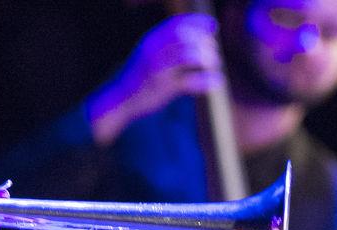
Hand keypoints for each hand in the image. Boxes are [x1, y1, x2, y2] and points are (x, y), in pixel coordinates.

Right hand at [88, 13, 221, 145]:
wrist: (119, 99)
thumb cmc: (141, 76)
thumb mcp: (149, 53)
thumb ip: (168, 43)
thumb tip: (198, 33)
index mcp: (151, 40)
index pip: (177, 24)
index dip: (198, 22)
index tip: (213, 26)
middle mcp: (153, 52)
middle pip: (185, 37)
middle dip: (204, 42)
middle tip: (213, 52)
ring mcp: (157, 70)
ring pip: (188, 56)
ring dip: (206, 59)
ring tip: (213, 64)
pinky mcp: (163, 89)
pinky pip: (189, 82)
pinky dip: (206, 81)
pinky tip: (217, 81)